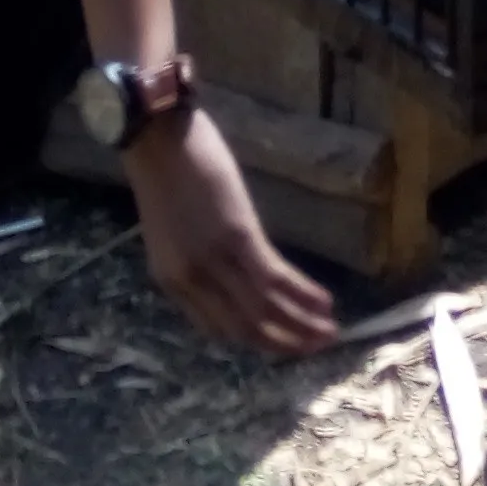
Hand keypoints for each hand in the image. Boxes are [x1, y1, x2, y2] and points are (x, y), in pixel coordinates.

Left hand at [123, 112, 338, 356]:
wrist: (157, 138)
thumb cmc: (163, 174)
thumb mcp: (172, 230)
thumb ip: (194, 259)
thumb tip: (229, 274)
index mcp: (172, 281)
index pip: (217, 328)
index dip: (254, 340)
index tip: (282, 340)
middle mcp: (193, 282)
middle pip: (245, 330)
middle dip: (284, 343)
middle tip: (315, 348)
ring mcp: (215, 262)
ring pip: (264, 311)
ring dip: (302, 327)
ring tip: (329, 334)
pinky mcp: (239, 238)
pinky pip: (276, 279)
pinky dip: (303, 295)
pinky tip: (325, 302)